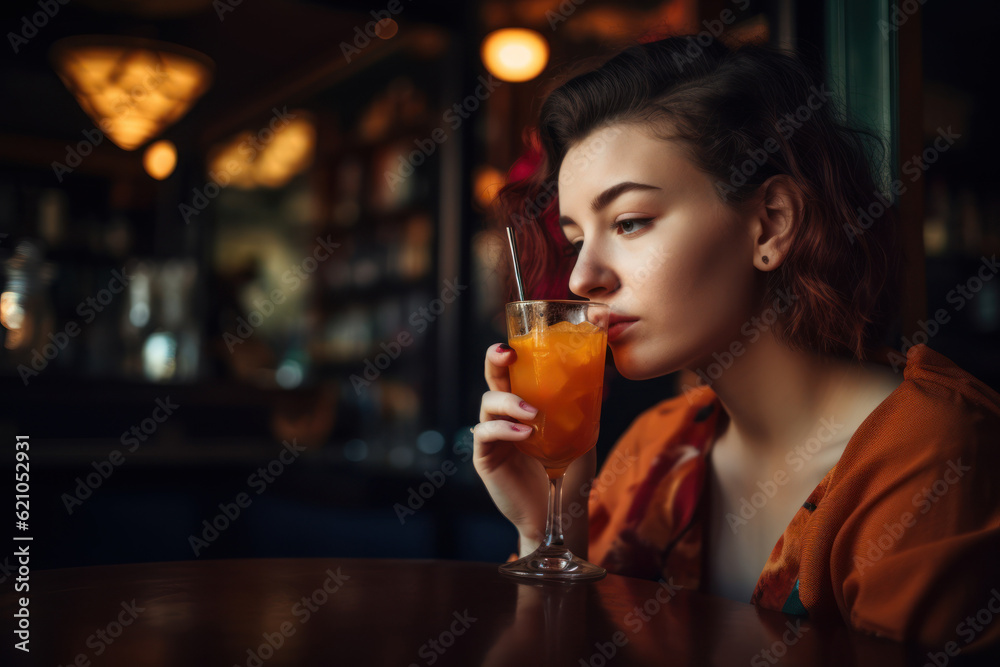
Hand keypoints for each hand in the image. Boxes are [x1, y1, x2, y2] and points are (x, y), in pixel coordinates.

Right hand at [471, 343, 593, 555]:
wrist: (559, 515)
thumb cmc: (570, 477)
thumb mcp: (582, 437)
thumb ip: (580, 411)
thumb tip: (594, 376)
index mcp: (525, 407)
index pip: (514, 373)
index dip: (512, 354)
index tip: (520, 342)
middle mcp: (505, 416)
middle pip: (492, 379)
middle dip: (495, 360)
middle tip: (508, 353)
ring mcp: (493, 436)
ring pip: (487, 403)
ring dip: (509, 402)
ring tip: (533, 414)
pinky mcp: (485, 458)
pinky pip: (484, 433)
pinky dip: (504, 429)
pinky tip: (524, 434)